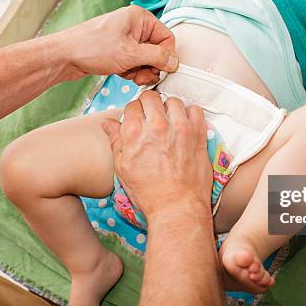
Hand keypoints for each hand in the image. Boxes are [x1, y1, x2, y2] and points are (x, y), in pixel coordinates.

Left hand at [51, 5, 177, 84]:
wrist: (64, 56)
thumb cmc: (91, 47)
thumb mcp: (131, 54)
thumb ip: (157, 57)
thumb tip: (174, 62)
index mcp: (140, 18)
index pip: (167, 38)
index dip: (166, 57)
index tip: (162, 70)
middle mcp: (134, 25)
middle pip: (157, 50)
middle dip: (151, 66)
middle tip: (142, 76)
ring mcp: (126, 38)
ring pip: (146, 59)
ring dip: (141, 71)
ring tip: (129, 74)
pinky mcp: (118, 49)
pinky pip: (134, 62)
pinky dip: (131, 71)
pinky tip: (120, 73)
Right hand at [102, 91, 211, 221]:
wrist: (177, 208)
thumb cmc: (148, 192)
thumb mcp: (123, 168)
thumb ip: (116, 141)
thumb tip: (108, 123)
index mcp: (134, 133)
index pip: (133, 105)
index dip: (135, 111)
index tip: (139, 118)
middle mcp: (157, 126)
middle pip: (152, 98)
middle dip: (150, 105)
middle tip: (153, 117)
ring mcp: (180, 128)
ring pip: (174, 101)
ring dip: (170, 108)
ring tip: (170, 121)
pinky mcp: (198, 134)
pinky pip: (195, 110)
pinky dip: (190, 114)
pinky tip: (186, 125)